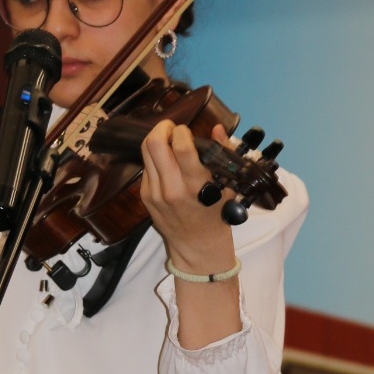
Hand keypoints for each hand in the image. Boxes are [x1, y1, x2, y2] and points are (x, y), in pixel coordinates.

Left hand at [139, 120, 236, 274]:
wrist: (197, 245)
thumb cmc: (217, 214)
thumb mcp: (228, 185)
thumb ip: (224, 154)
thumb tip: (216, 129)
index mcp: (195, 185)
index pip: (180, 147)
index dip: (181, 131)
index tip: (186, 132)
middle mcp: (171, 188)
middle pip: (154, 144)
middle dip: (162, 128)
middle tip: (172, 129)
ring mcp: (154, 193)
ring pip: (145, 152)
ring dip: (156, 140)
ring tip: (169, 142)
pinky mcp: (145, 196)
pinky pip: (146, 166)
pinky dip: (155, 158)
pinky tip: (166, 163)